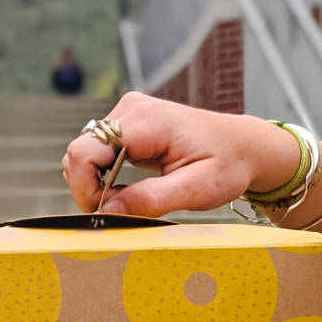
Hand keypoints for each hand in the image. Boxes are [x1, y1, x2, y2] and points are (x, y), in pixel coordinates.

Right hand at [61, 92, 300, 217]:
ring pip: (83, 154)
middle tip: (121, 212)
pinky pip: (96, 153)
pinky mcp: (126, 124)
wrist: (243, 146)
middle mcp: (130, 109)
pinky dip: (104, 177)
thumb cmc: (227, 165)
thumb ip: (152, 199)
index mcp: (146, 121)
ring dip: (96, 184)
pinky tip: (129, 190)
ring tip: (130, 200)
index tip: (107, 213)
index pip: (85, 152)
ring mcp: (126, 113)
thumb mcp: (196, 189)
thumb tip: (108, 211)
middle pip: (78, 153)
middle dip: (90, 189)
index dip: (86, 189)